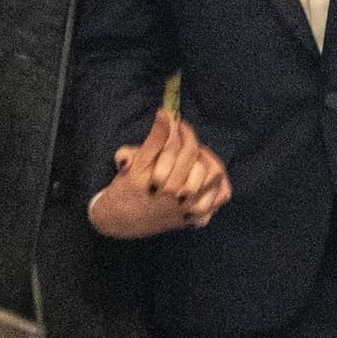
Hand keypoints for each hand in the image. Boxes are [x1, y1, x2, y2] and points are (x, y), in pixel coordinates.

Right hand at [89, 107, 231, 239]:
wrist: (118, 223)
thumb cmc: (124, 191)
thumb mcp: (133, 165)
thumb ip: (153, 140)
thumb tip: (166, 114)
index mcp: (157, 183)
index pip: (177, 149)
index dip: (179, 130)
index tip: (174, 119)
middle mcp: (173, 198)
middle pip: (194, 160)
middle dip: (190, 140)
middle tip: (183, 134)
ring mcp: (185, 211)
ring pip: (211, 179)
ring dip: (207, 160)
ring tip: (197, 154)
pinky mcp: (192, 220)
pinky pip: (216, 202)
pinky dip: (218, 186)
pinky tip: (210, 175)